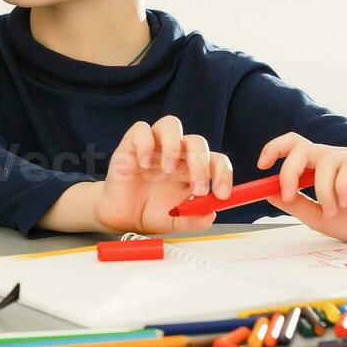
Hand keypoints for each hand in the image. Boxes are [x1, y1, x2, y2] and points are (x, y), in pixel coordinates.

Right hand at [93, 116, 232, 234]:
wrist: (122, 217)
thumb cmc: (151, 213)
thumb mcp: (177, 222)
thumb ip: (194, 220)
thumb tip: (211, 214)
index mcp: (192, 169)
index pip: (216, 160)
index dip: (223, 174)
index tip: (222, 194)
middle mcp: (177, 154)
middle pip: (197, 142)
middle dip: (201, 165)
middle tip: (198, 189)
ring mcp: (155, 146)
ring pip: (171, 123)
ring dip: (173, 146)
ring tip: (167, 169)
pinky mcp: (132, 144)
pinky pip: (141, 130)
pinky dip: (145, 144)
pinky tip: (143, 164)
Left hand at [258, 132, 346, 247]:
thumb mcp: (318, 217)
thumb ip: (295, 203)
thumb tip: (268, 191)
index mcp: (321, 166)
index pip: (295, 144)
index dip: (275, 148)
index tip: (261, 165)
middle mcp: (337, 158)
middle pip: (304, 147)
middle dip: (289, 170)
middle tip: (287, 194)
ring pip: (326, 160)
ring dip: (322, 190)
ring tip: (332, 211)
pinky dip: (341, 188)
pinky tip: (346, 204)